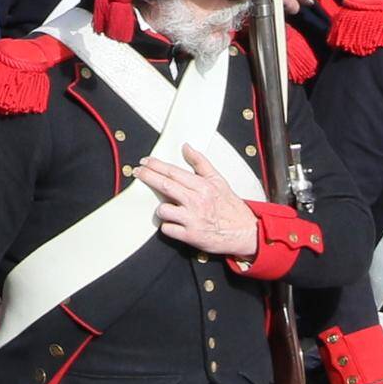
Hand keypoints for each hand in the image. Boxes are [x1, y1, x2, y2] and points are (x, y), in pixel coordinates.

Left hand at [133, 146, 260, 259]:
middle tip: (137, 172)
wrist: (244, 232)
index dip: (156, 166)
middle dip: (147, 177)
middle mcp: (197, 201)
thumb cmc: (229, 206)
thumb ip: (201, 163)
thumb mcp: (218, 180)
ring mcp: (193, 219)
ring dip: (161, 208)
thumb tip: (186, 147)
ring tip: (167, 209)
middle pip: (165, 186)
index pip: (174, 172)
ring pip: (163, 209)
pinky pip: (167, 229)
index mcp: (203, 186)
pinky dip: (168, 226)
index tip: (145, 162)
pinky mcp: (191, 236)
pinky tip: (174, 224)